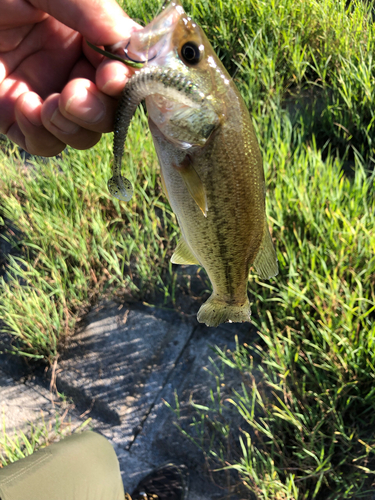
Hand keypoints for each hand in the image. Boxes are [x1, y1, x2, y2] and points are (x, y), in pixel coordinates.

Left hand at [0, 0, 141, 155]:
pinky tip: (23, 105)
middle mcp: (70, 70)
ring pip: (84, 135)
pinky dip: (42, 134)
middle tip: (75, 94)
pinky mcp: (18, 122)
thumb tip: (129, 44)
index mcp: (84, 36)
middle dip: (102, 109)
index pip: (124, 69)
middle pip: (111, 111)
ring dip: (75, 126)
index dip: (128, 82)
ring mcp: (45, 99)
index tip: (112, 78)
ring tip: (52, 104)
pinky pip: (46, 145)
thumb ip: (90, 8)